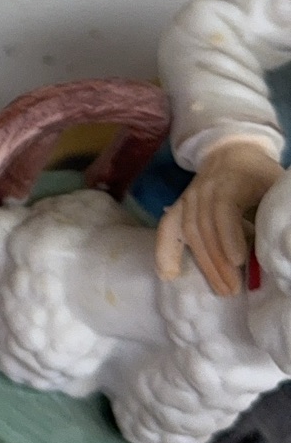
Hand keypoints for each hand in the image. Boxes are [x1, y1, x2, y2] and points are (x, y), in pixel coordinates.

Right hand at [156, 138, 282, 295]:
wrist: (232, 153)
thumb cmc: (260, 174)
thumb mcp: (275, 185)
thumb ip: (277, 211)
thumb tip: (283, 242)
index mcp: (231, 180)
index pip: (223, 208)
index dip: (229, 234)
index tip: (238, 261)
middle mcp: (204, 188)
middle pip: (205, 226)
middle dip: (218, 261)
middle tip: (234, 289)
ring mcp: (189, 197)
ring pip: (190, 232)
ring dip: (204, 264)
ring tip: (222, 289)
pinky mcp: (180, 206)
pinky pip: (168, 228)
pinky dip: (165, 250)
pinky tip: (168, 275)